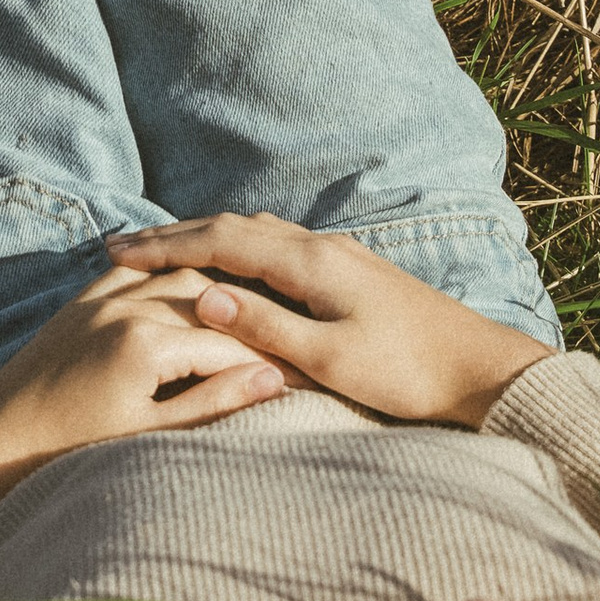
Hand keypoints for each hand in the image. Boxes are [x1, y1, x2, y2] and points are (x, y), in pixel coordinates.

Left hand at [0, 262, 291, 529]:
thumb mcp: (148, 437)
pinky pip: (132, 275)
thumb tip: (272, 378)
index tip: (311, 371)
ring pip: (172, 276)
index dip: (274, 357)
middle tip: (284, 340)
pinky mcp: (75, 305)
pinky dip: (165, 279)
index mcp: (143, 343)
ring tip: (248, 316)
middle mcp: (121, 309)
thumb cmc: (68, 457)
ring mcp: (96, 301)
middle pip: (208, 297)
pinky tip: (188, 293)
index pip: (229, 341)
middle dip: (248, 320)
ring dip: (212, 292)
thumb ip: (211, 404)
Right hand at [101, 212, 550, 429]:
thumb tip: (202, 298)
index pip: (221, 241)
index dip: (165, 247)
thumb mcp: (330, 359)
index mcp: (312, 263)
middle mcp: (323, 246)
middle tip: (122, 249)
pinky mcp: (351, 272)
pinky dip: (238, 249)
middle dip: (176, 237)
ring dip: (206, 239)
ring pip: (256, 233)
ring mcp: (339, 255)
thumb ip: (265, 328)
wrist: (482, 370)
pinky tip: (231, 267)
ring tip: (164, 254)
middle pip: (233, 227)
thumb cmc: (408, 373)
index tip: (117, 253)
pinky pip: (277, 246)